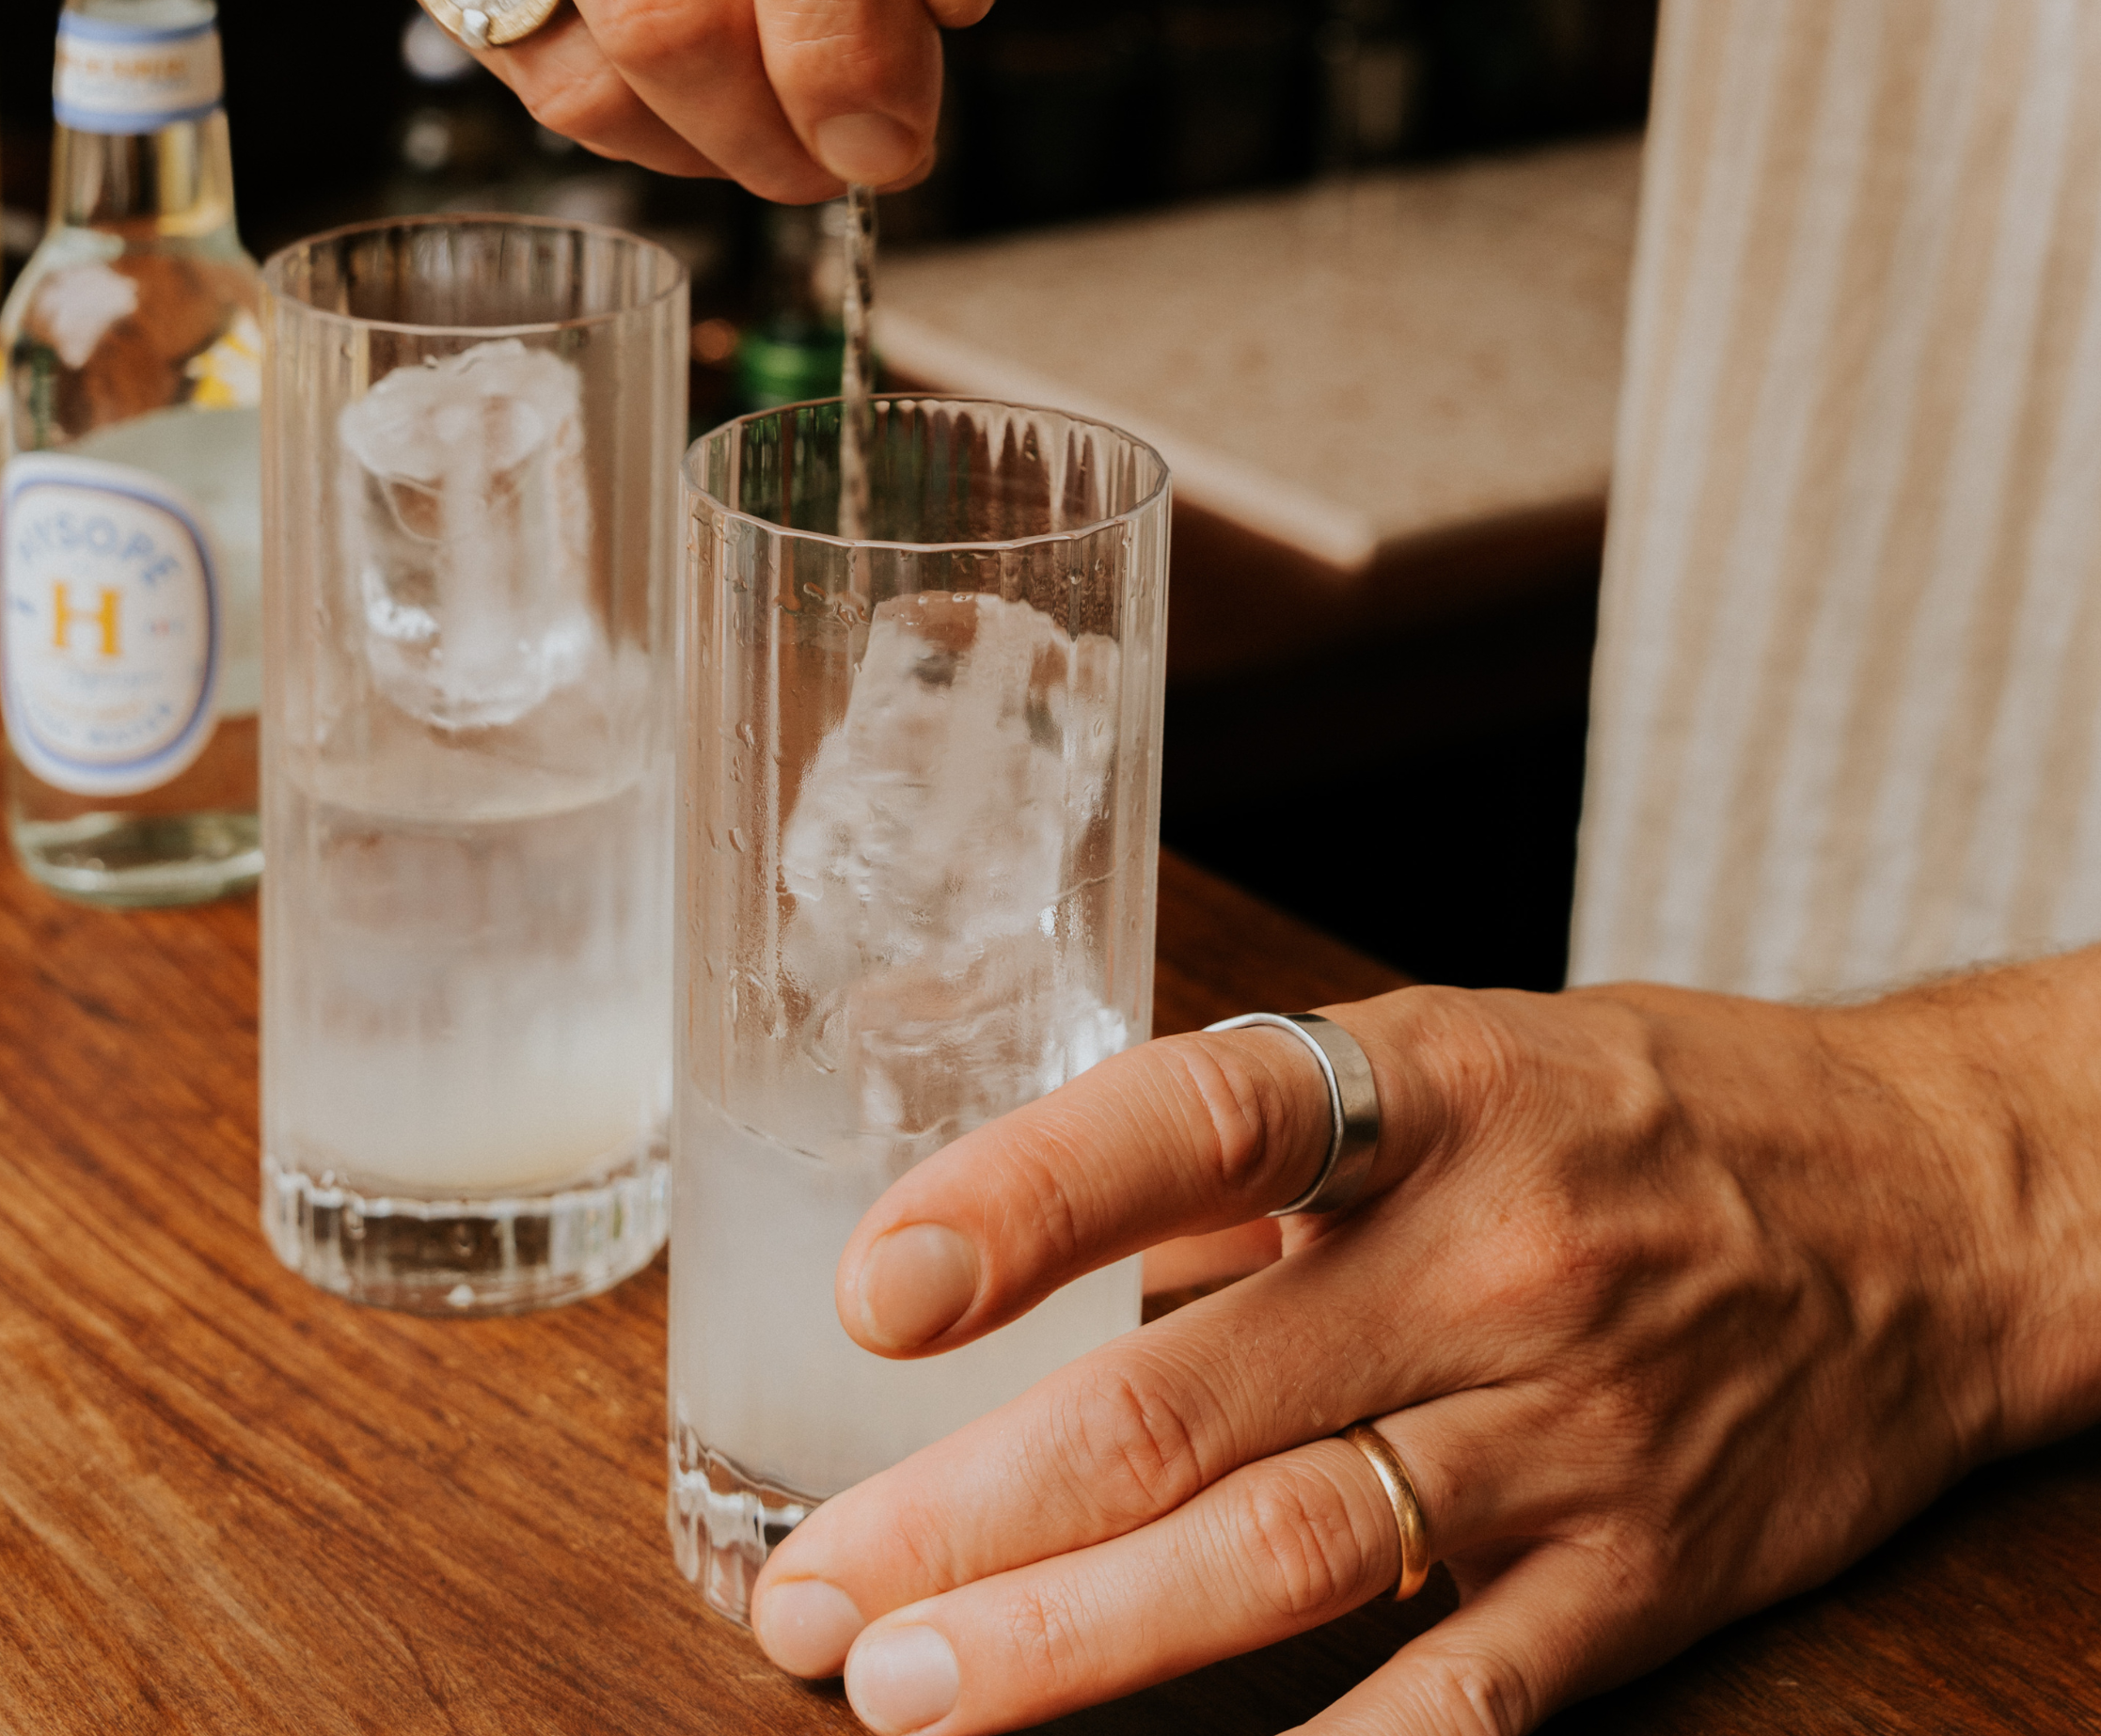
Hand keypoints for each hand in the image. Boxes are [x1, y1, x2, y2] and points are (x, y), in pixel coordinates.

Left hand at [744, 976, 2088, 1732]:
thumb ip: (1244, 1166)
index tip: (874, 1289)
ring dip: (1072, 1648)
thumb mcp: (1440, 1062)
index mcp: (1418, 1092)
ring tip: (909, 1695)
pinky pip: (1458, 1704)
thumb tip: (1017, 1251)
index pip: (1194, 1124)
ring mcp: (1560, 1433)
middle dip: (968, 1512)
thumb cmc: (1626, 1115)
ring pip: (1278, 1561)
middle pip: (1185, 1400)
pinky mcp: (1634, 1578)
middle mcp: (1481, 1261)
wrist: (1922, 1206)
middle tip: (811, 1594)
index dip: (1023, 1200)